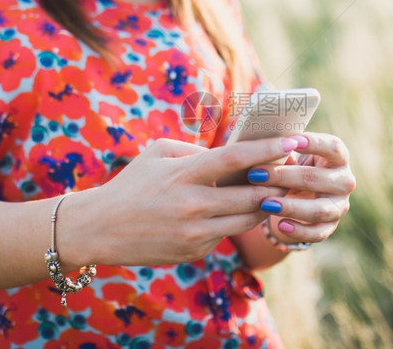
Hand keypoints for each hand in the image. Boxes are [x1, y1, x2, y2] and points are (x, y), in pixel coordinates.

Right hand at [70, 137, 301, 266]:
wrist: (98, 229)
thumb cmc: (132, 184)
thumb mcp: (158, 154)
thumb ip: (196, 151)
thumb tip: (234, 156)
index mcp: (184, 175)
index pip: (236, 159)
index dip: (269, 150)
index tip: (294, 140)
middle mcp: (192, 206)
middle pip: (252, 196)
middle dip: (278, 184)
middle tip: (294, 171)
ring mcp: (194, 234)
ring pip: (247, 221)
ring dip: (264, 206)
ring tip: (275, 192)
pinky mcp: (194, 253)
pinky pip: (226, 235)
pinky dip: (235, 222)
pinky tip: (238, 212)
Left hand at [246, 132, 355, 244]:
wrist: (302, 193)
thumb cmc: (294, 165)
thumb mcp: (292, 155)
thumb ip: (283, 150)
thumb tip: (261, 146)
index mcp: (338, 157)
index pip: (333, 148)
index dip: (315, 144)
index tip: (291, 141)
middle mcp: (344, 181)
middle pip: (318, 179)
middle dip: (285, 177)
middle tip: (256, 174)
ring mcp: (340, 205)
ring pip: (319, 209)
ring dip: (291, 207)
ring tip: (266, 204)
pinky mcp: (331, 226)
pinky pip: (317, 233)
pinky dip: (299, 231)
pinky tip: (281, 225)